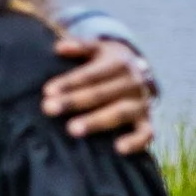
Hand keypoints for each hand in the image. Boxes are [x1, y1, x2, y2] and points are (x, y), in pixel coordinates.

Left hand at [45, 32, 154, 157]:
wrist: (140, 73)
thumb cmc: (107, 62)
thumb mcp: (96, 49)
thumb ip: (80, 46)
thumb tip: (59, 47)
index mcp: (119, 63)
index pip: (91, 74)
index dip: (69, 82)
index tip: (47, 92)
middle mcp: (133, 83)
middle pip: (101, 93)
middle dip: (73, 102)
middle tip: (49, 109)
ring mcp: (142, 103)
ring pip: (119, 113)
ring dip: (95, 121)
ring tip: (71, 130)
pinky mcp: (148, 122)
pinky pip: (146, 134)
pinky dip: (135, 142)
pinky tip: (118, 149)